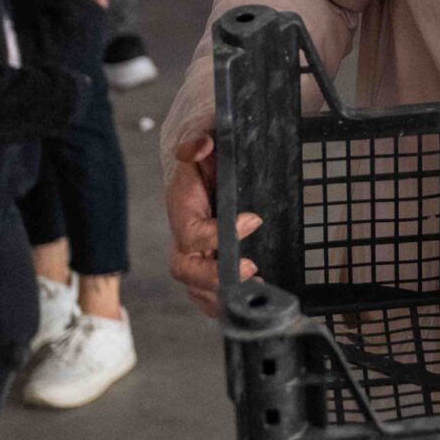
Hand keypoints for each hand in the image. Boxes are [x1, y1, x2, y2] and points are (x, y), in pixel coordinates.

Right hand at [167, 131, 257, 317]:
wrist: (205, 166)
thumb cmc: (205, 155)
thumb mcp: (202, 137)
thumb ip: (197, 138)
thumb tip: (200, 146)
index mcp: (182, 210)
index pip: (190, 233)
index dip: (215, 235)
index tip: (252, 220)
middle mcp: (184, 239)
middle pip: (186, 270)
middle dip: (214, 278)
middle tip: (249, 270)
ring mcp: (195, 256)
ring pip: (196, 289)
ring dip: (223, 296)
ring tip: (258, 292)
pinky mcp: (208, 266)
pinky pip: (209, 294)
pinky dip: (225, 302)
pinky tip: (253, 300)